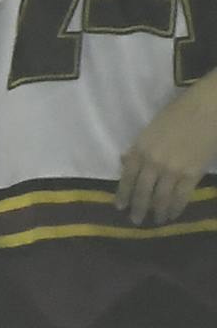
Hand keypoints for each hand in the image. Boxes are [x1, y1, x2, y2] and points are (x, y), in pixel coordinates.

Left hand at [117, 78, 216, 225]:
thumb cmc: (181, 111)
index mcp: (140, 150)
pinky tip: (173, 215)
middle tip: (136, 221)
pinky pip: (181, 196)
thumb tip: (124, 161)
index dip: (123, 196)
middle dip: (138, 209)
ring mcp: (172, 170)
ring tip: (157, 221)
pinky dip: (176, 208)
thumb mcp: (152, 128)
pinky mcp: (192, 173)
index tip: (120, 208)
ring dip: (157, 212)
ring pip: (160, 198)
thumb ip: (138, 147)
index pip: (126, 179)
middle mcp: (152, 163)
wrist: (210, 105)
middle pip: (141, 192)